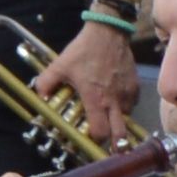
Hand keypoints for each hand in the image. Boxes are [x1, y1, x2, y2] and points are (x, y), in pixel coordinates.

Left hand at [43, 20, 138, 151]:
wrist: (108, 32)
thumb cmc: (83, 50)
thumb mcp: (59, 65)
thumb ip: (45, 83)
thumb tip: (41, 97)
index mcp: (95, 98)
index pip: (100, 131)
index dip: (95, 139)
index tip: (89, 138)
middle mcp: (114, 100)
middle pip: (120, 135)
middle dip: (115, 143)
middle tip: (108, 144)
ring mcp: (127, 94)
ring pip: (126, 119)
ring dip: (118, 122)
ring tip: (108, 116)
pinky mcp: (135, 86)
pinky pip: (131, 104)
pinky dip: (124, 107)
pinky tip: (115, 99)